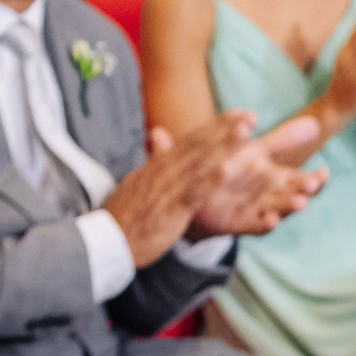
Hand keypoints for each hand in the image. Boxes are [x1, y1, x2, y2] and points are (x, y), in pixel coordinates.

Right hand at [102, 111, 256, 266]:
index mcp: (157, 166)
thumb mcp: (137, 184)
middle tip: (250, 114)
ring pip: (199, 163)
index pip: (189, 141)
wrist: (104, 241)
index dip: (214, 127)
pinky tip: (227, 170)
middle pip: (198, 146)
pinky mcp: (170, 209)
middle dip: (225, 129)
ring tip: (245, 132)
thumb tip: (158, 143)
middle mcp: (163, 171)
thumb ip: (153, 164)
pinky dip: (210, 180)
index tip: (237, 115)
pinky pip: (193, 192)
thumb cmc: (123, 215)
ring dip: (223, 147)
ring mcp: (166, 189)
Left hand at [191, 124, 325, 236]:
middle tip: (313, 185)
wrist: (199, 193)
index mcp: (278, 180)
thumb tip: (314, 122)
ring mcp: (259, 212)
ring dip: (290, 207)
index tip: (325, 170)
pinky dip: (266, 224)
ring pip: (280, 211)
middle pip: (295, 195)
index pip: (303, 180)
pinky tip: (272, 220)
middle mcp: (273, 197)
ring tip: (301, 202)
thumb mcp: (256, 152)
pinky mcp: (240, 224)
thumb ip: (282, 140)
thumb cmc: (233, 169)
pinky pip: (256, 226)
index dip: (316, 178)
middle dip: (305, 191)